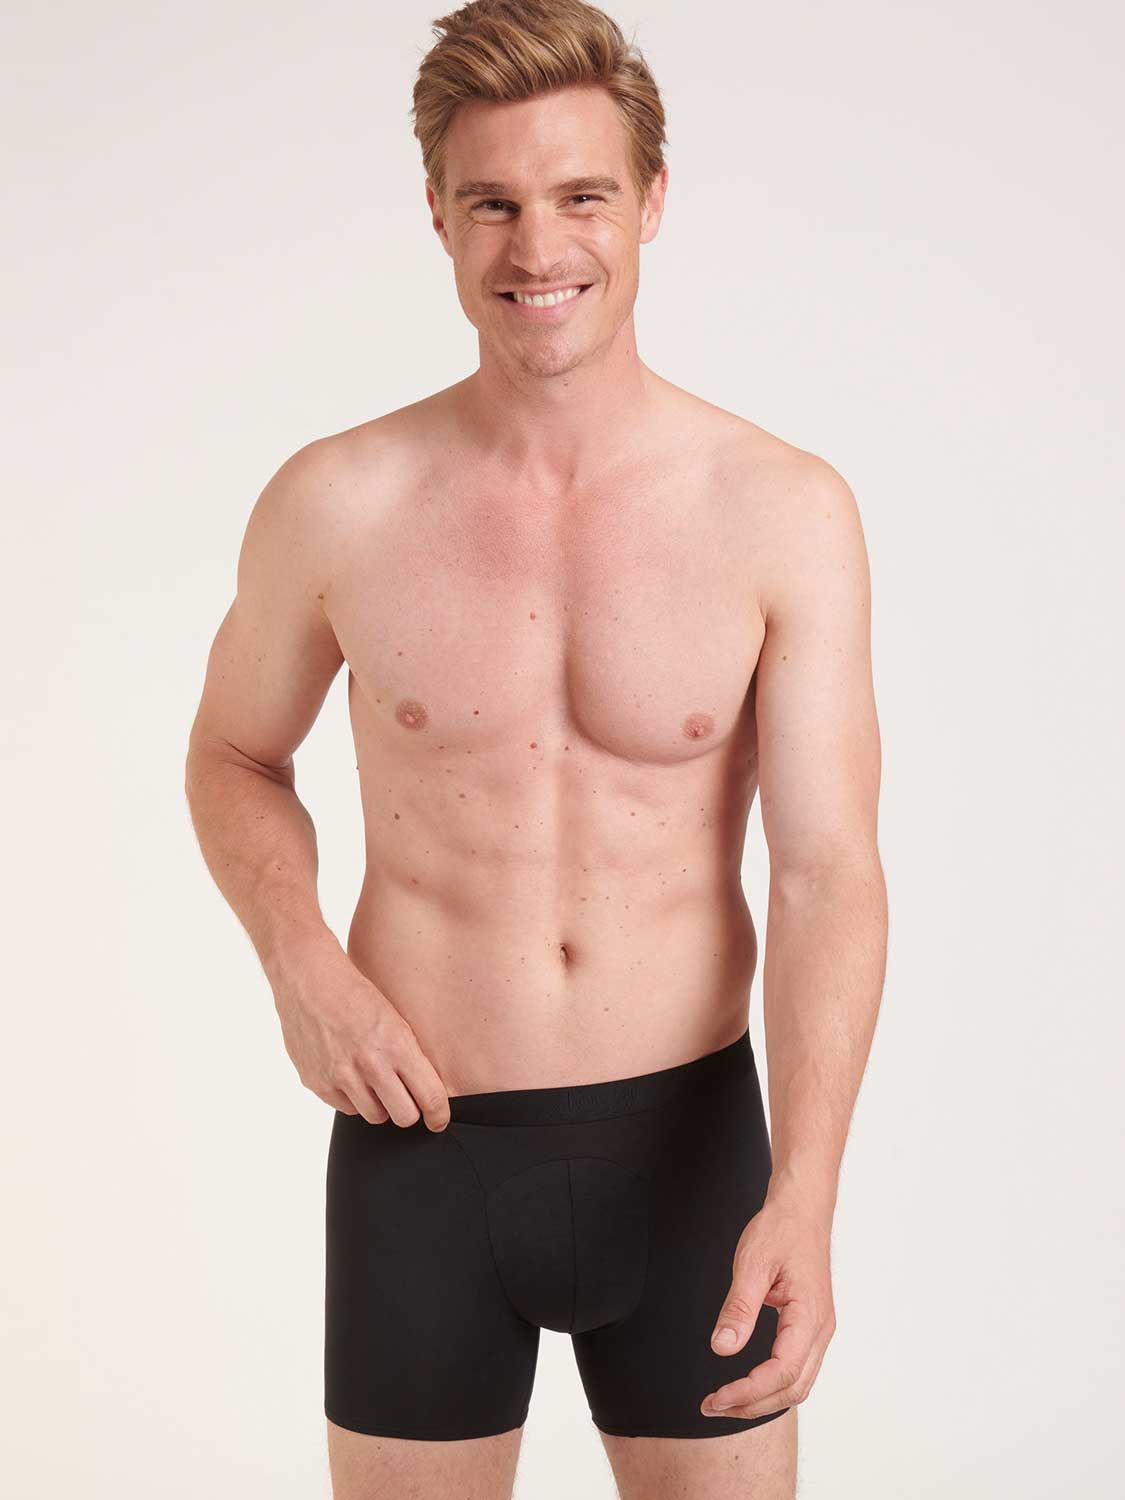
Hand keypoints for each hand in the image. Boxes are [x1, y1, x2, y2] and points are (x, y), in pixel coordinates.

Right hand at [271, 942, 450, 1130]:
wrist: (308, 979)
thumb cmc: (356, 993)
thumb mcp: (395, 1018)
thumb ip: (411, 1056)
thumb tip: (427, 1091)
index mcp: (396, 1044)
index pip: (429, 1096)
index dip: (438, 1114)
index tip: (438, 1119)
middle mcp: (369, 1064)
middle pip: (404, 1117)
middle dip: (410, 1111)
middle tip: (408, 1100)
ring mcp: (340, 1076)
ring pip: (375, 1116)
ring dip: (380, 1104)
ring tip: (375, 1080)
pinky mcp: (317, 1082)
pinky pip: (346, 1108)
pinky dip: (352, 1098)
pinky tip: (350, 1074)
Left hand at [701, 1190, 835, 1419]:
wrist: (802, 1208)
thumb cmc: (781, 1229)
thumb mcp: (753, 1263)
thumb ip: (739, 1308)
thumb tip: (722, 1349)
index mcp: (809, 1316)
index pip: (783, 1372)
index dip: (749, 1392)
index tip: (717, 1398)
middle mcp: (821, 1329)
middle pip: (793, 1388)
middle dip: (753, 1404)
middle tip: (712, 1405)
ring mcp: (819, 1329)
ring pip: (798, 1383)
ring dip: (763, 1398)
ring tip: (726, 1401)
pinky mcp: (810, 1325)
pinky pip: (797, 1368)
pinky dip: (773, 1384)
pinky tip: (748, 1383)